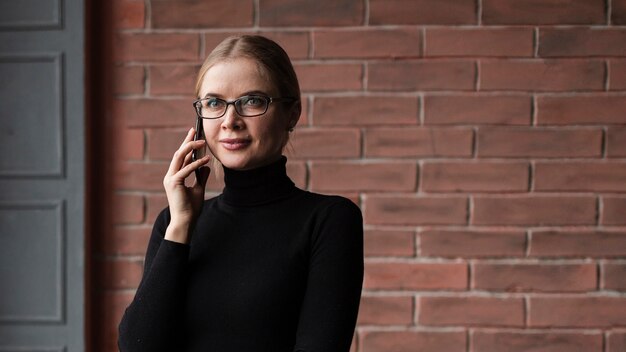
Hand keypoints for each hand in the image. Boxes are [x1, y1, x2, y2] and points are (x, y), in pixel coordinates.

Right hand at [162, 128, 210, 242]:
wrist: (186, 221)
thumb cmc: (191, 208)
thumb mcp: (199, 189)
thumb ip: (201, 177)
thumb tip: (206, 167)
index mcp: (175, 176)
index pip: (181, 157)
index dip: (186, 145)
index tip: (193, 134)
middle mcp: (170, 176)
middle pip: (178, 153)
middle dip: (187, 141)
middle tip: (195, 130)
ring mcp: (171, 179)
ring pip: (179, 157)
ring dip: (191, 148)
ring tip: (203, 142)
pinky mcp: (174, 183)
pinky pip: (186, 170)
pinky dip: (196, 164)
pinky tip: (206, 160)